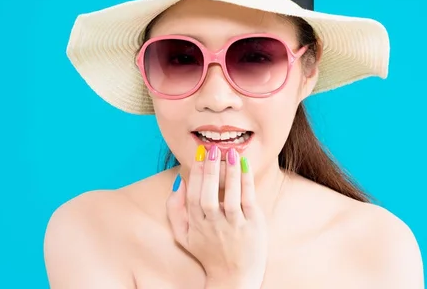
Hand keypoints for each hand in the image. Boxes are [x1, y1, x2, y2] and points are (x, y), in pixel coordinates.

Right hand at [166, 145, 267, 288]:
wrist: (233, 278)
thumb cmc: (207, 253)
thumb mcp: (183, 235)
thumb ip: (174, 210)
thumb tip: (177, 183)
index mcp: (196, 224)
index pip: (192, 194)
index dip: (195, 173)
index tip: (199, 154)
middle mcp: (213, 224)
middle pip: (207, 194)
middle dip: (209, 170)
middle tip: (212, 150)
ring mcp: (234, 226)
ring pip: (229, 196)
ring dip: (230, 173)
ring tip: (230, 153)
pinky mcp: (252, 226)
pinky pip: (248, 200)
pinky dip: (246, 182)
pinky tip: (245, 166)